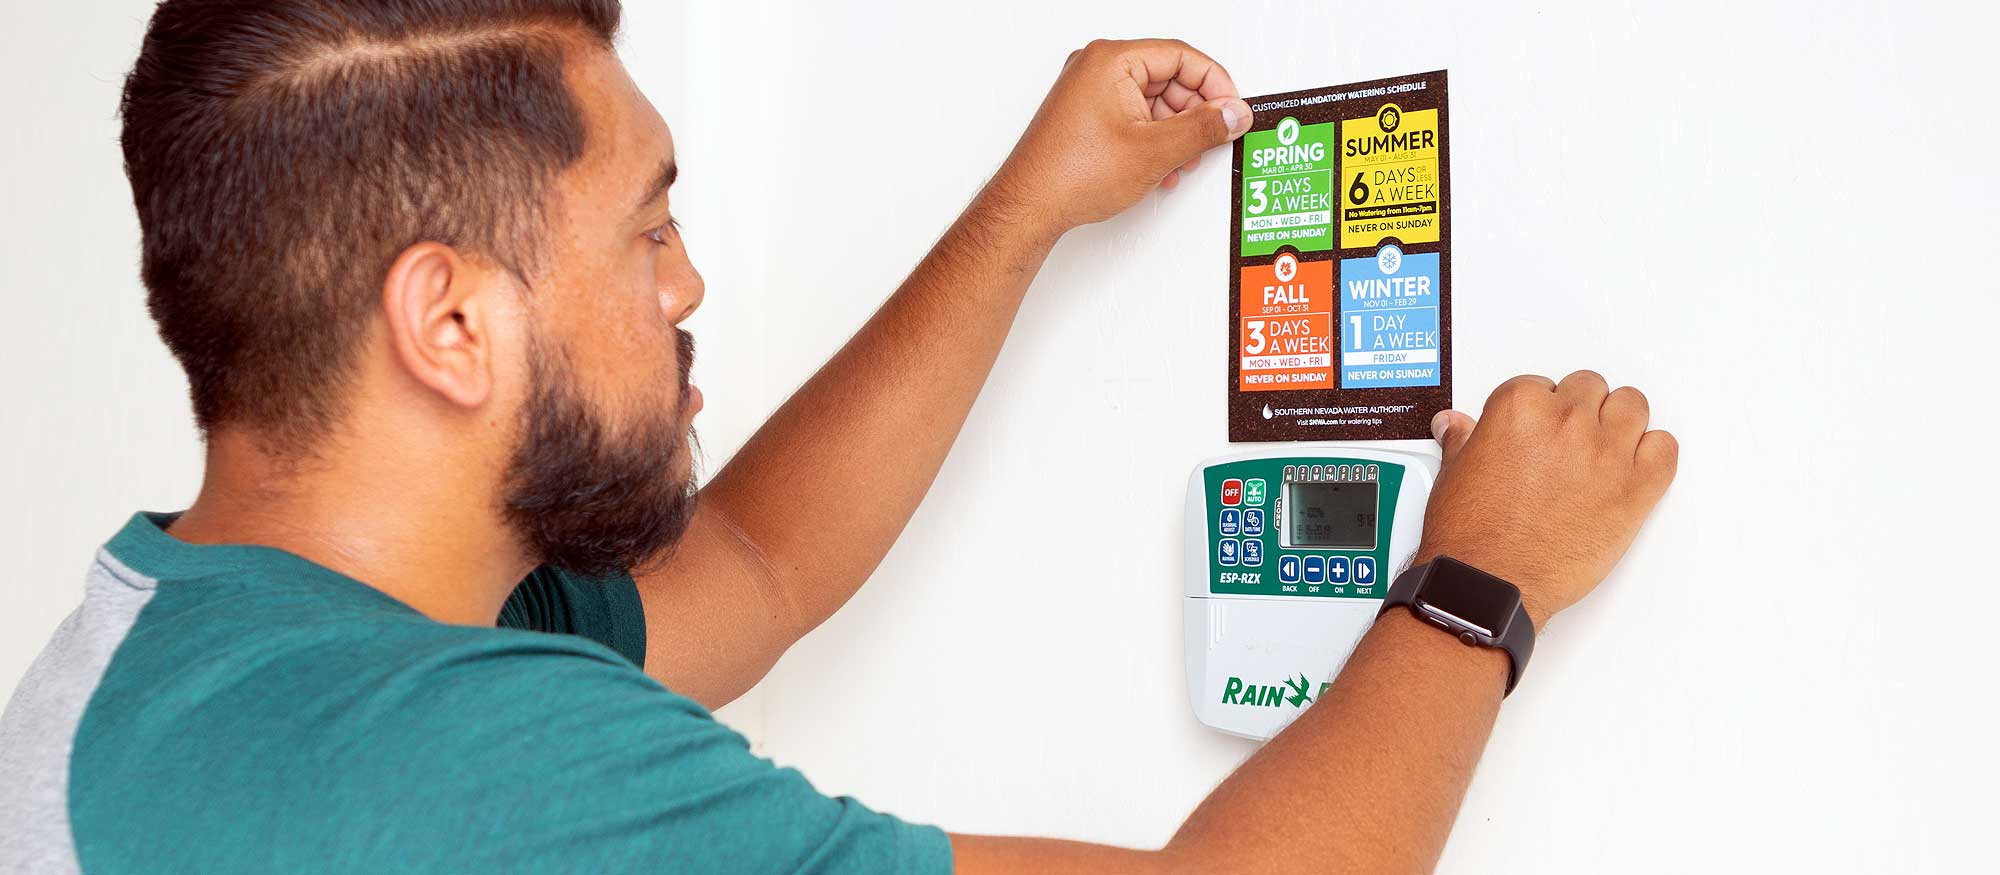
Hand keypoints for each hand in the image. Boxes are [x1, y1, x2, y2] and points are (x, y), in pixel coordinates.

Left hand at [985, 39, 1252, 239]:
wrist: (1028, 207)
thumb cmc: (1069, 175)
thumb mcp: (1154, 151)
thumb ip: (1203, 128)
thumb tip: (1233, 114)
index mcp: (1111, 59)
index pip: (1181, 57)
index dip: (1215, 84)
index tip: (1232, 110)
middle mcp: (1097, 67)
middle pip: (1169, 78)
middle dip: (1194, 114)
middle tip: (1211, 139)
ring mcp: (1089, 91)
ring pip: (1154, 101)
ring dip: (1175, 133)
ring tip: (1181, 161)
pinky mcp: (1087, 115)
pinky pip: (1134, 116)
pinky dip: (1154, 139)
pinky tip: (1160, 167)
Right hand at [1415, 372, 1678, 628]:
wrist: (1492, 583)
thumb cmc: (1472, 536)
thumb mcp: (1453, 473)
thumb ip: (1464, 440)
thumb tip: (1457, 426)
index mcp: (1520, 408)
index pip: (1542, 384)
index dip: (1540, 408)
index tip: (1537, 429)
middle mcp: (1567, 422)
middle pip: (1590, 389)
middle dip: (1580, 410)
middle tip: (1569, 439)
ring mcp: (1605, 453)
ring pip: (1632, 406)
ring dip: (1619, 421)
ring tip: (1605, 446)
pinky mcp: (1636, 488)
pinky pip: (1665, 448)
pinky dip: (1653, 453)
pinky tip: (1634, 466)